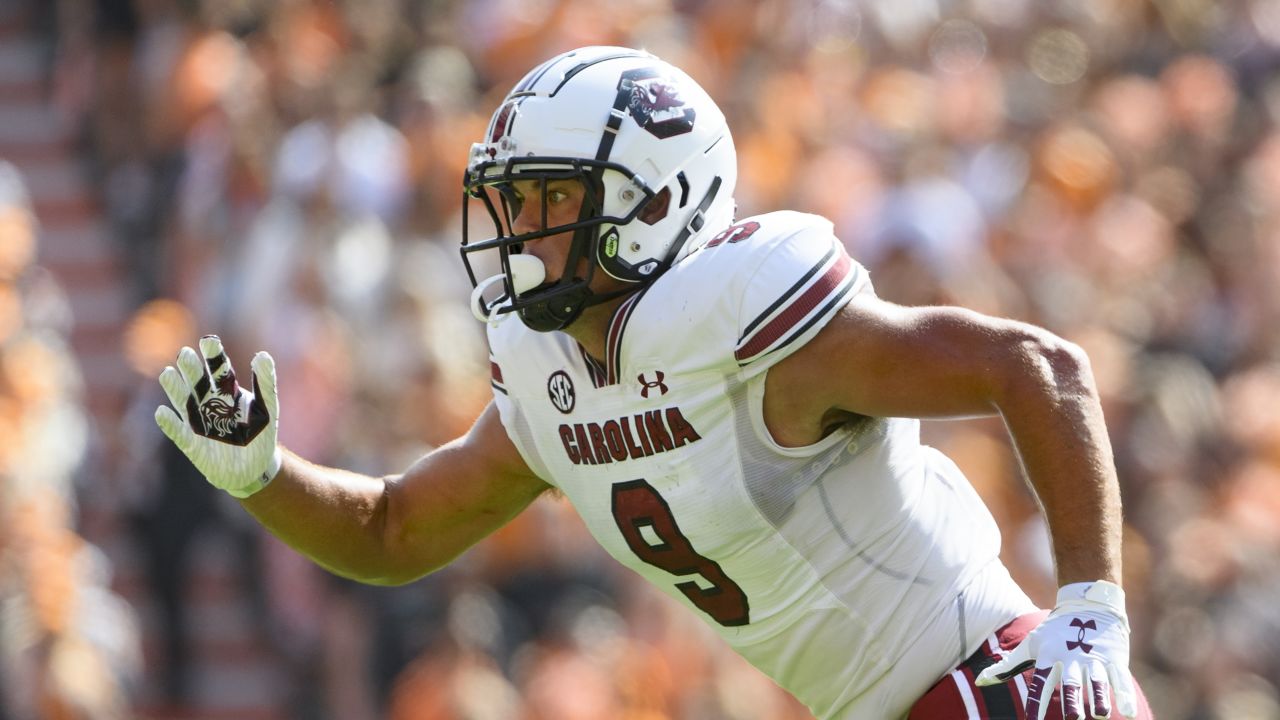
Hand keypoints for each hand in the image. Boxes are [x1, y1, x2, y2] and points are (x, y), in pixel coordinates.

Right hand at [155, 335, 281, 497]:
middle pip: (197, 382)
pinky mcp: (191, 443)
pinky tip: (162, 413)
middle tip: (185, 354)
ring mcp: (198, 421)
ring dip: (175, 388)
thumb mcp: (267, 408)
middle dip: (191, 368)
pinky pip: (177, 432)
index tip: (209, 341)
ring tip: (169, 373)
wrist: (254, 469)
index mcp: (228, 392)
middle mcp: (209, 402)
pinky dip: (169, 423)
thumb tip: (262, 355)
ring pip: (183, 401)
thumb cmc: (261, 435)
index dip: (213, 355)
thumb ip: (265, 383)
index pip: (219, 369)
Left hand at [976, 580, 1137, 719]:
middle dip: (1071, 699)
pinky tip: (1127, 713)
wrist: (1087, 604)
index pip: (1041, 683)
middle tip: (1072, 718)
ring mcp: (1094, 658)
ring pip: (1097, 680)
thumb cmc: (1054, 632)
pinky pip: (1120, 678)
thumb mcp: (1030, 645)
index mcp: (1049, 656)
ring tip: (1100, 714)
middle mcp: (1071, 658)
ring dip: (1099, 697)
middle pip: (1071, 682)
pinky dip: (1124, 694)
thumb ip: (1007, 666)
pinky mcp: (1114, 658)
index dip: (1037, 703)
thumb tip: (980, 681)